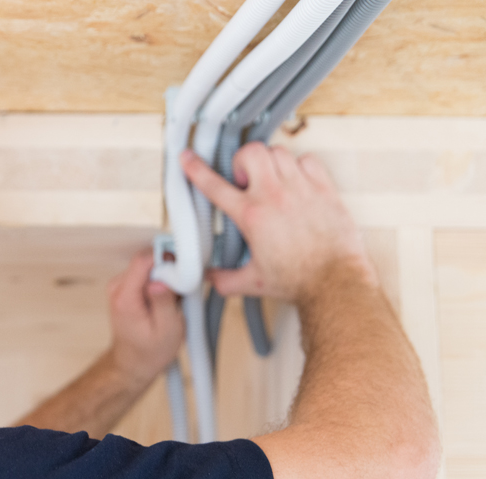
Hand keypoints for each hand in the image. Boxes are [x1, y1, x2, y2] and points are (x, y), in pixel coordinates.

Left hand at [106, 250, 184, 384]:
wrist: (134, 362)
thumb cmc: (150, 352)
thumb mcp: (167, 331)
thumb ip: (165, 302)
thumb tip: (162, 279)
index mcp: (125, 298)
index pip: (143, 260)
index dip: (167, 260)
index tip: (182, 272)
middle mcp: (117, 287)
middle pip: (148, 260)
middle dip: (169, 271)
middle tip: (180, 293)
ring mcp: (120, 285)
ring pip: (149, 266)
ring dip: (166, 278)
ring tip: (172, 301)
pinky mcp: (126, 286)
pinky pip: (147, 273)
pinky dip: (160, 283)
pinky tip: (165, 300)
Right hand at [181, 143, 376, 304]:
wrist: (334, 281)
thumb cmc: (298, 280)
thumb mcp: (252, 282)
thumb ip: (225, 279)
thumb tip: (212, 278)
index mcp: (252, 217)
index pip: (215, 186)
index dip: (195, 169)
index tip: (188, 158)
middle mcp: (275, 197)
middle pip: (251, 152)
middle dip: (243, 161)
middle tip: (246, 180)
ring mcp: (301, 189)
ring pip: (279, 152)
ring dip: (270, 162)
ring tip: (272, 180)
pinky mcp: (324, 189)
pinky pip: (308, 160)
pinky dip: (300, 165)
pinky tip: (298, 181)